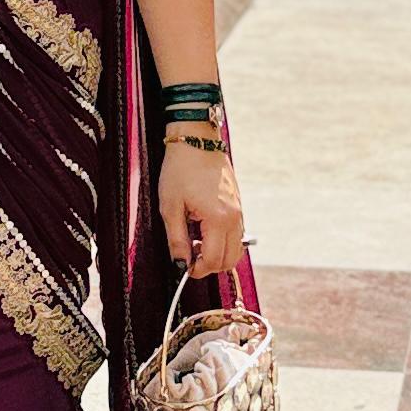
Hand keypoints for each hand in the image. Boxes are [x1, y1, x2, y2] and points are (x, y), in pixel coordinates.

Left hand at [159, 137, 243, 279]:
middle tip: (188, 256)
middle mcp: (234, 218)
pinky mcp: (238, 206)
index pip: (213, 260)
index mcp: (219, 219)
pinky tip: (203, 231)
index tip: (183, 268)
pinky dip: (222, 241)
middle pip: (229, 260)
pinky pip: (236, 235)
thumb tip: (180, 264)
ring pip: (236, 249)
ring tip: (194, 242)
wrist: (196, 141)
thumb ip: (176, 239)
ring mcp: (239, 212)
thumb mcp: (170, 206)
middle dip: (209, 265)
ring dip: (217, 254)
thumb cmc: (181, 169)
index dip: (197, 270)